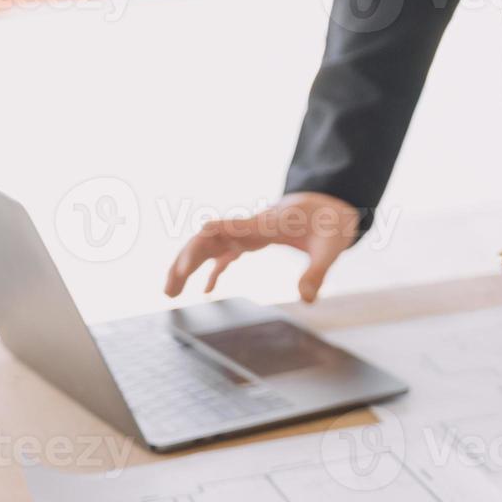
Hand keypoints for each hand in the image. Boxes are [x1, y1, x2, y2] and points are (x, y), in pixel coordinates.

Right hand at [164, 192, 360, 302]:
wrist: (333, 202)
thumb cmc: (332, 222)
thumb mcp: (330, 249)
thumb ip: (317, 273)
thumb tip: (307, 300)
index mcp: (265, 225)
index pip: (227, 229)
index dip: (205, 242)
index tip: (185, 260)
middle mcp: (250, 227)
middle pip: (207, 241)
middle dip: (185, 263)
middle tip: (169, 291)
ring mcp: (249, 233)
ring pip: (210, 247)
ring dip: (189, 267)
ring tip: (171, 292)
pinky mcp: (254, 240)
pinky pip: (227, 254)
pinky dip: (214, 270)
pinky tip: (207, 290)